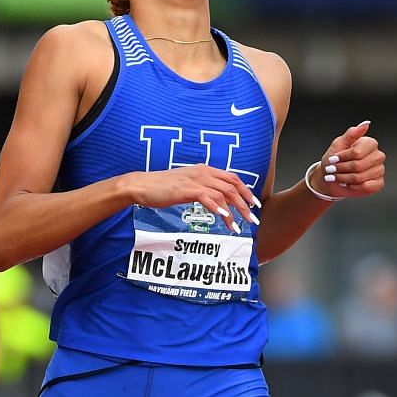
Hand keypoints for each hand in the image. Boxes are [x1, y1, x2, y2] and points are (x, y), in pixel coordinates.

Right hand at [127, 166, 260, 232]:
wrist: (143, 185)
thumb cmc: (162, 187)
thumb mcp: (186, 185)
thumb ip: (202, 189)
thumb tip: (215, 201)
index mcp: (205, 170)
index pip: (232, 178)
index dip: (246, 191)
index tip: (254, 205)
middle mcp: (203, 172)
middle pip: (232, 186)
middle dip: (245, 204)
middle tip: (252, 219)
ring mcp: (195, 180)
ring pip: (223, 194)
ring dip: (234, 211)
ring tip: (238, 226)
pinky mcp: (187, 189)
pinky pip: (208, 198)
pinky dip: (218, 208)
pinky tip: (224, 218)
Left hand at [311, 122, 385, 199]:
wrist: (331, 178)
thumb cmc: (335, 160)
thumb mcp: (339, 144)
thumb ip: (352, 134)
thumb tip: (366, 124)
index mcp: (370, 144)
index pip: (357, 153)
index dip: (342, 158)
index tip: (332, 159)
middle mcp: (378, 156)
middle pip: (359, 165)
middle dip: (342, 169)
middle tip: (333, 170)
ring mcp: (380, 170)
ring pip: (361, 177)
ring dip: (344, 179)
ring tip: (337, 177)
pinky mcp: (378, 183)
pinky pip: (366, 187)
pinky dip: (353, 187)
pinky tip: (348, 184)